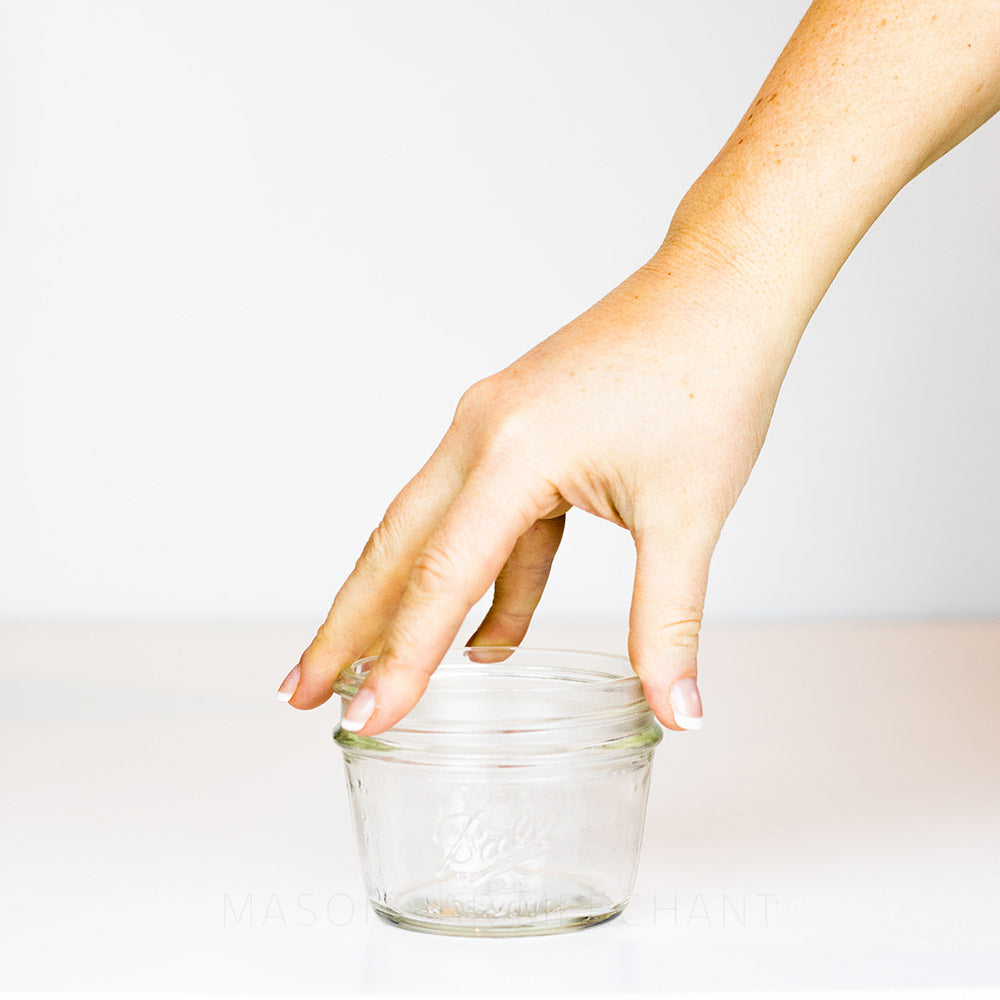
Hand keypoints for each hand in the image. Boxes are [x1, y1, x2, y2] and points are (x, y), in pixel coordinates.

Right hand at [278, 240, 798, 732]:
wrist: (723, 290)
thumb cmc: (709, 380)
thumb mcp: (688, 514)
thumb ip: (667, 622)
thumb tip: (678, 713)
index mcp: (513, 452)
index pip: (441, 577)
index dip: (401, 659)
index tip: (365, 720)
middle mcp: (482, 434)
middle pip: (394, 548)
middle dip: (347, 628)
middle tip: (303, 692)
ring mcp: (493, 425)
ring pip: (428, 531)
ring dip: (403, 601)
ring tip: (372, 669)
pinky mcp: (518, 429)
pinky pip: (485, 516)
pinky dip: (485, 577)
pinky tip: (491, 634)